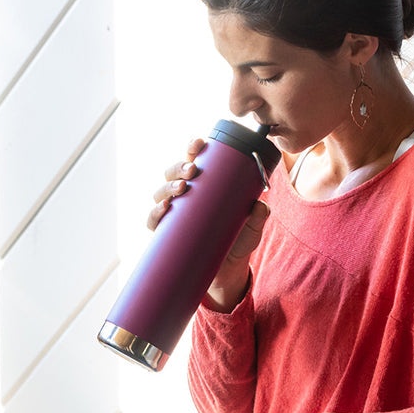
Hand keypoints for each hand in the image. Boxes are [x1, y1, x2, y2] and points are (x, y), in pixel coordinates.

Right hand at [147, 138, 269, 311]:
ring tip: (181, 188)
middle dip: (180, 166)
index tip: (199, 142)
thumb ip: (258, 215)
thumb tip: (260, 205)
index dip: (193, 148)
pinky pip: (154, 221)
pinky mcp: (166, 234)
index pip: (194, 161)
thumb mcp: (252, 227)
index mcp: (203, 186)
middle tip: (193, 170)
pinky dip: (155, 213)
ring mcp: (173, 214)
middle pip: (173, 173)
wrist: (227, 270)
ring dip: (168, 186)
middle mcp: (184, 197)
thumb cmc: (237, 240)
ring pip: (161, 192)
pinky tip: (164, 209)